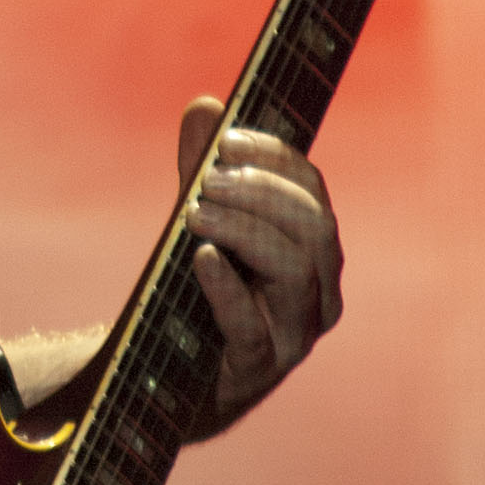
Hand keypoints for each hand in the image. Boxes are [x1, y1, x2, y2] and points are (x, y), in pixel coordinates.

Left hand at [177, 95, 343, 434]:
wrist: (166, 377)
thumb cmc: (194, 290)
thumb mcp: (199, 223)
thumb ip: (201, 169)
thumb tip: (203, 106)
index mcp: (314, 251)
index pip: (313, 192)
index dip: (274, 158)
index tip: (226, 138)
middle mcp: (318, 293)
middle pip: (314, 227)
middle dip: (261, 192)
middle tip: (205, 178)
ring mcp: (294, 336)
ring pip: (294, 271)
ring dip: (243, 230)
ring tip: (194, 214)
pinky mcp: (256, 370)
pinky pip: (252, 326)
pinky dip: (228, 288)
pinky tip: (202, 258)